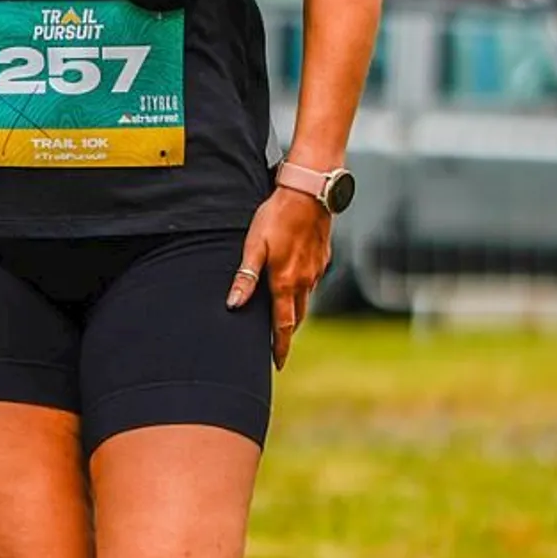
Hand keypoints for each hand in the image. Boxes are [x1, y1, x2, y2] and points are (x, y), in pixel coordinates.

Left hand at [228, 187, 332, 368]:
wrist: (309, 193)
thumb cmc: (276, 216)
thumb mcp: (254, 245)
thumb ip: (245, 276)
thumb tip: (233, 305)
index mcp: (285, 282)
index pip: (283, 325)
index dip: (280, 347)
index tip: (277, 364)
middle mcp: (304, 281)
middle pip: (297, 317)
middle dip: (287, 332)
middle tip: (278, 343)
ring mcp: (316, 270)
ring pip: (306, 298)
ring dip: (295, 310)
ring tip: (284, 315)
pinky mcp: (323, 257)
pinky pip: (313, 280)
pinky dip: (303, 288)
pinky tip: (295, 281)